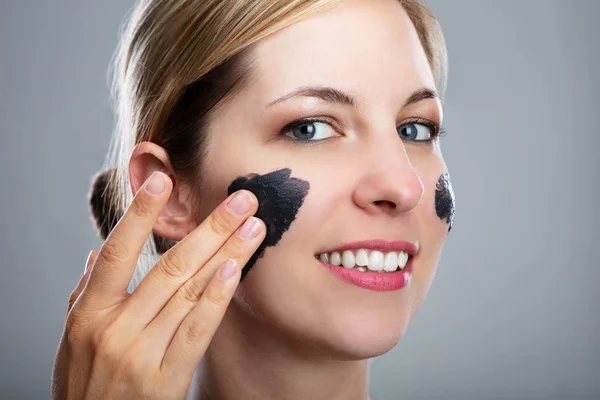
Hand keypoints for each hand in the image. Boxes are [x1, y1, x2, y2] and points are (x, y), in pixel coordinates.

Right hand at [51, 171, 265, 398]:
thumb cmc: (83, 382)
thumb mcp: (72, 337)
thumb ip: (85, 293)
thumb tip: (96, 255)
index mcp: (89, 312)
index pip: (117, 251)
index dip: (139, 214)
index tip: (164, 180)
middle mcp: (115, 328)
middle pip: (171, 266)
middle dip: (211, 228)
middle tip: (241, 199)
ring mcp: (141, 353)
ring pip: (190, 292)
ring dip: (226, 253)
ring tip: (253, 226)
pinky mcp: (166, 380)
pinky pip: (197, 331)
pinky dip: (216, 298)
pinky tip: (234, 270)